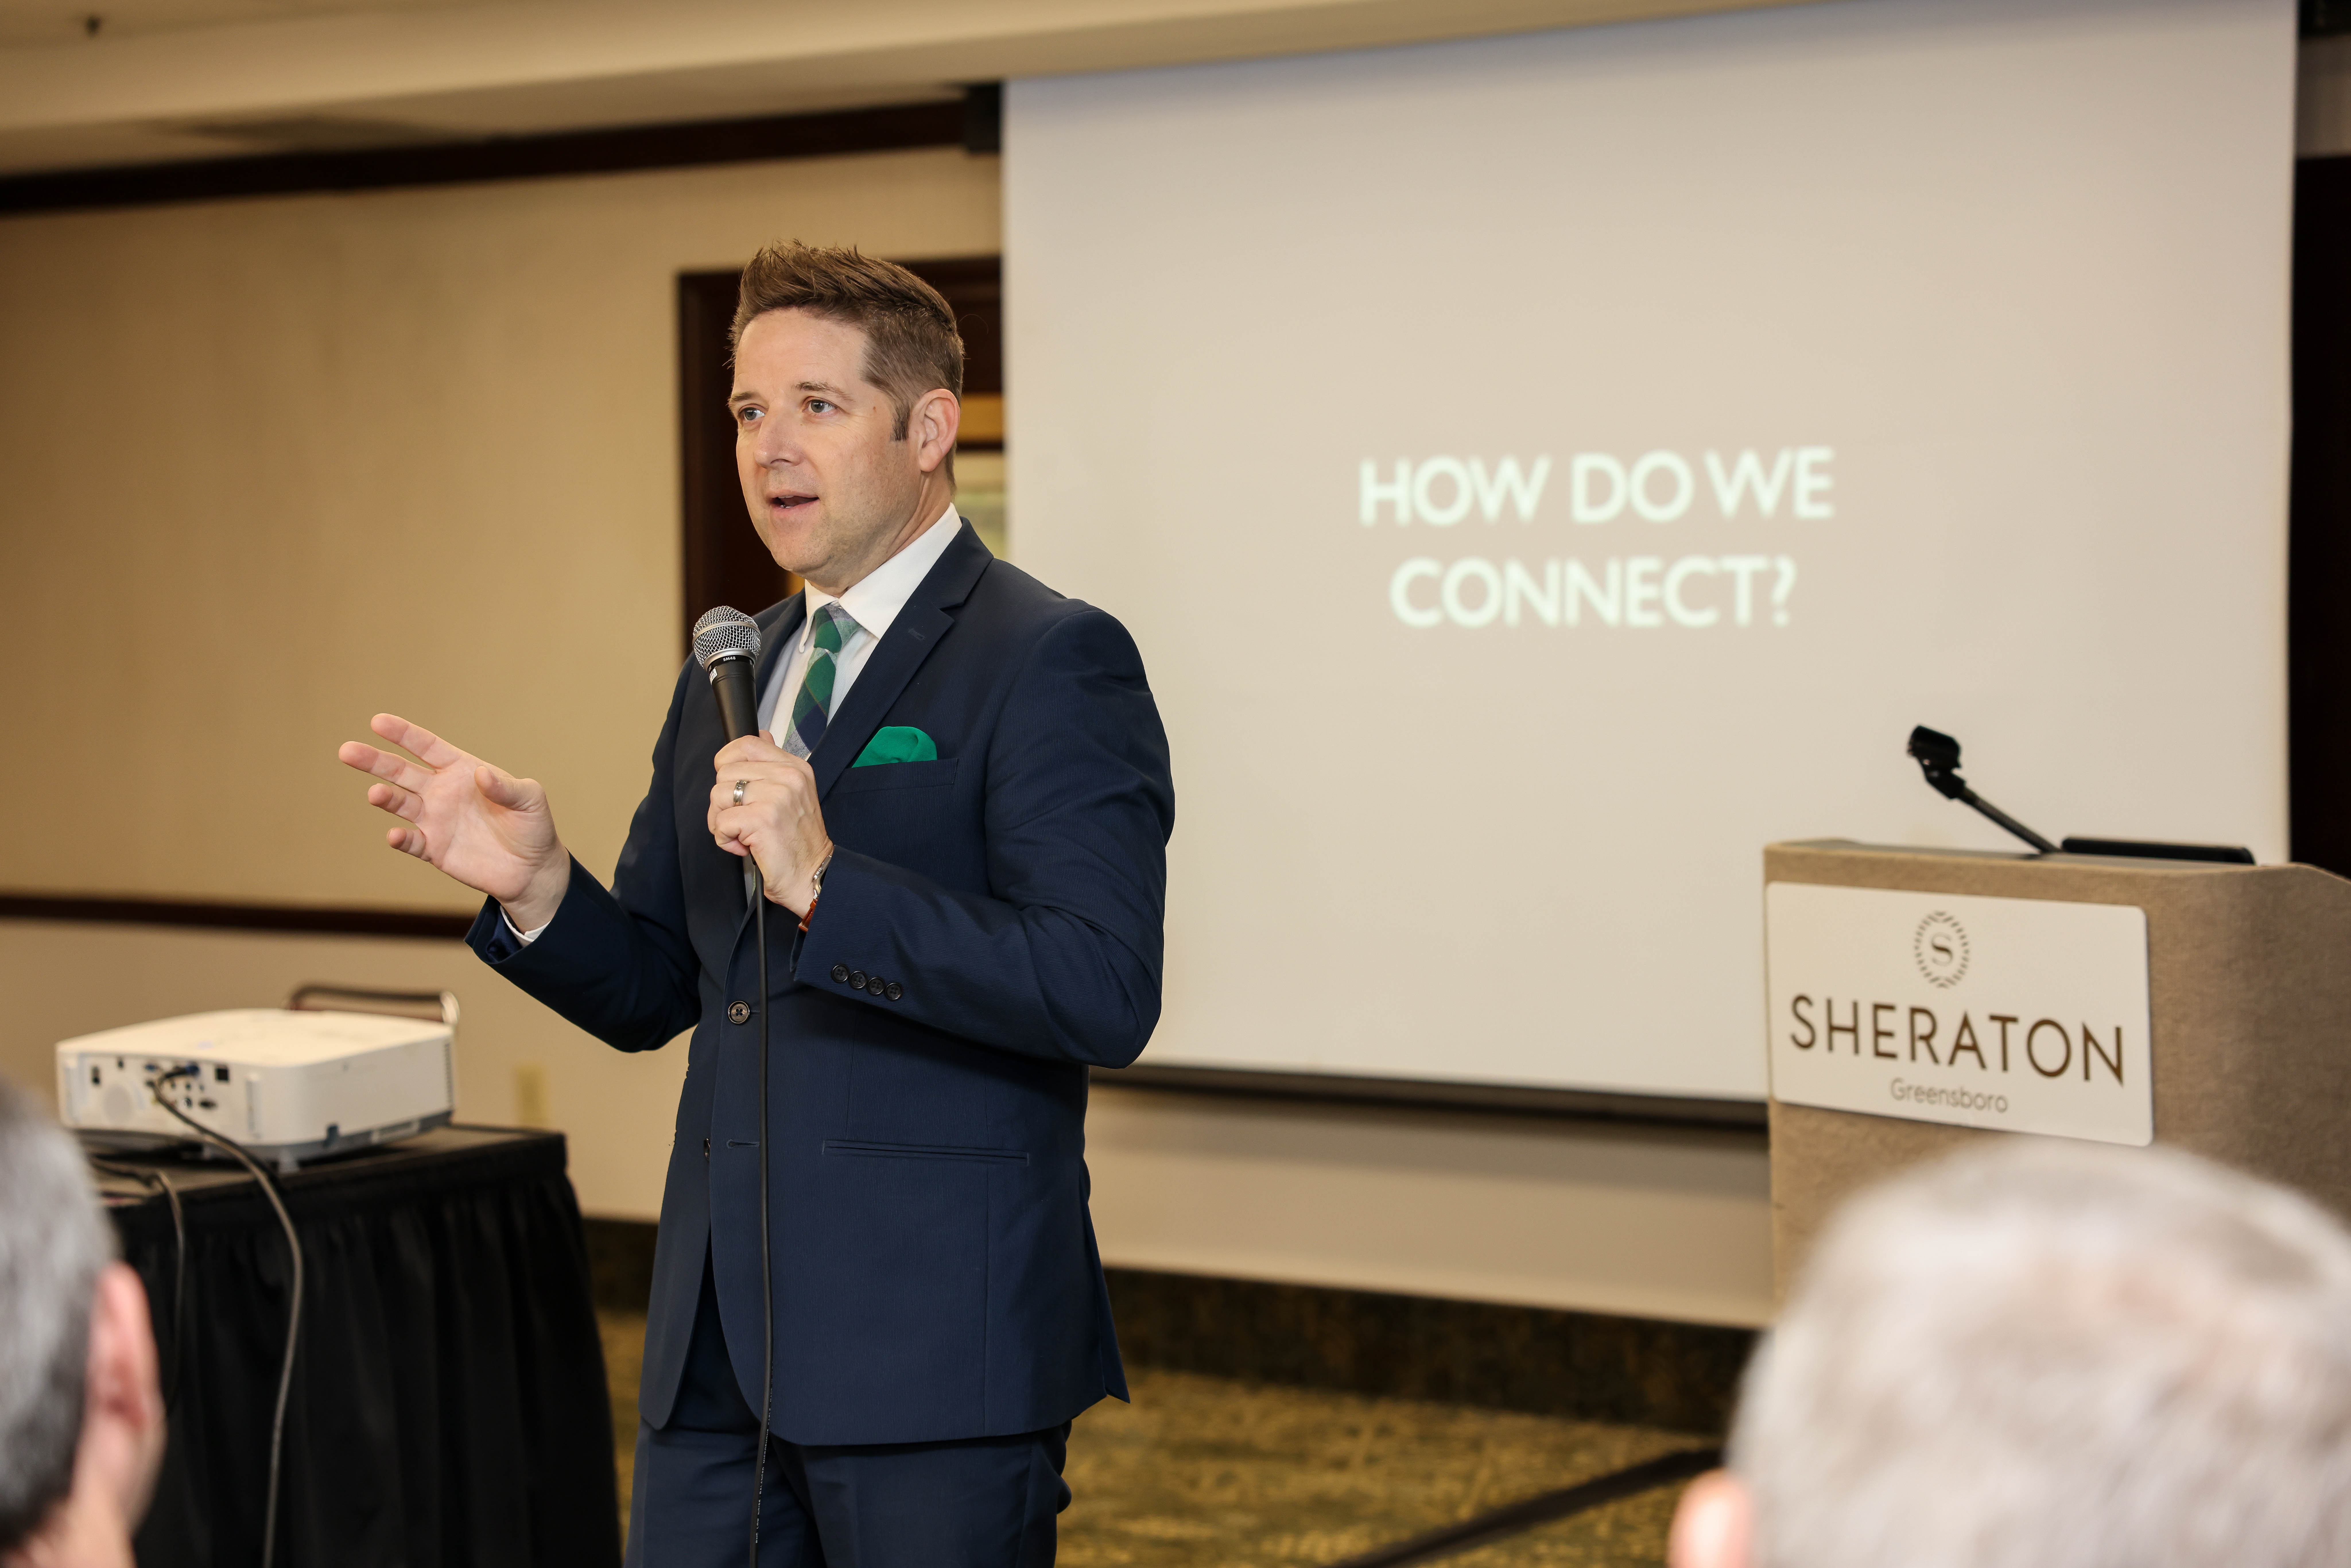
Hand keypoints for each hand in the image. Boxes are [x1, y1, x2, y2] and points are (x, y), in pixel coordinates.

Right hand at [337, 714, 570, 927]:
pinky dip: (401, 839)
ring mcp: (435, 820)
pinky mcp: (434, 849)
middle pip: (401, 771)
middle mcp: (441, 792)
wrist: (531, 869)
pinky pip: (411, 842)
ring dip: (385, 798)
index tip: (378, 721)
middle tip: (347, 750)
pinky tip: (395, 835)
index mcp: (462, 771)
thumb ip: (508, 787)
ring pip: (400, 804)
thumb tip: (482, 774)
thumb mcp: (530, 801)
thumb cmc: (532, 826)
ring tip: (375, 794)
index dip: (403, 734)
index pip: (427, 747)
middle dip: (375, 761)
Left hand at [709, 733, 832, 915]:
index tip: (735, 786)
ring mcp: (776, 797)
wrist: (813, 876)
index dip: (727, 763)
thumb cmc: (798, 841)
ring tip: (743, 834)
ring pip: (718, 795)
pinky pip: (721, 821)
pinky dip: (725, 839)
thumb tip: (761, 734)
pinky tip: (744, 846)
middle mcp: (788, 777)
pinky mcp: (762, 819)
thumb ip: (773, 765)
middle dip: (724, 800)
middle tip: (742, 820)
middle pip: (724, 772)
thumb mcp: (794, 793)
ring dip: (722, 820)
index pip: (746, 743)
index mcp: (795, 767)